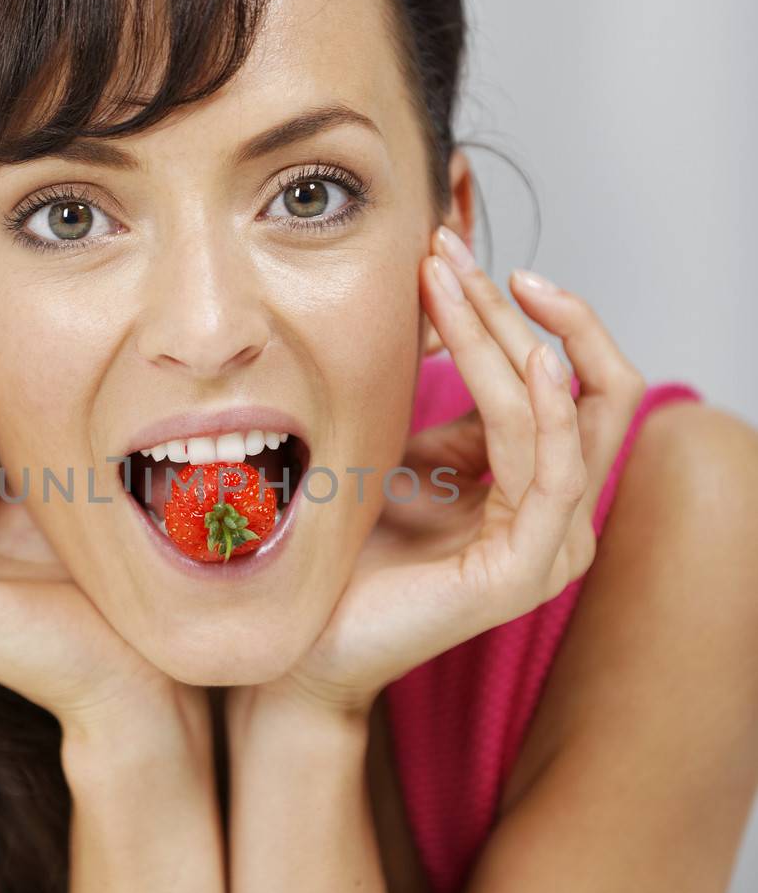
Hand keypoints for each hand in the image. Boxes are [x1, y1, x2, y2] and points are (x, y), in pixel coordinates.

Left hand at [229, 235, 645, 728]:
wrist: (303, 641)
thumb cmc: (347, 552)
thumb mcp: (406, 455)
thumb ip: (451, 407)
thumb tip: (454, 309)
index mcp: (537, 485)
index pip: (568, 377)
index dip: (522, 310)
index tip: (449, 254)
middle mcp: (560, 514)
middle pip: (588, 384)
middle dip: (522, 308)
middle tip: (447, 252)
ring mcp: (550, 547)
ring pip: (560, 411)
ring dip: (505, 334)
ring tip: (447, 279)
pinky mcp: (523, 573)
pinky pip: (555, 474)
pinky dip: (549, 411)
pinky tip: (531, 360)